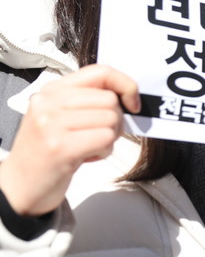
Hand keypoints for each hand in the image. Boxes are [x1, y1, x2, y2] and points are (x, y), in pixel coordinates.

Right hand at [0, 64, 139, 215]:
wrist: (20, 185)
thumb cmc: (48, 150)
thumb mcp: (60, 116)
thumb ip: (86, 100)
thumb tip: (126, 93)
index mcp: (52, 90)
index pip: (101, 71)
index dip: (125, 85)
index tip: (132, 103)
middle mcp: (49, 102)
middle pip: (110, 99)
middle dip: (115, 120)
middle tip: (98, 135)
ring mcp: (52, 124)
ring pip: (111, 119)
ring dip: (109, 138)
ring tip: (88, 146)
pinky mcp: (60, 147)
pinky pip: (105, 139)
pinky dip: (105, 151)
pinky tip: (86, 157)